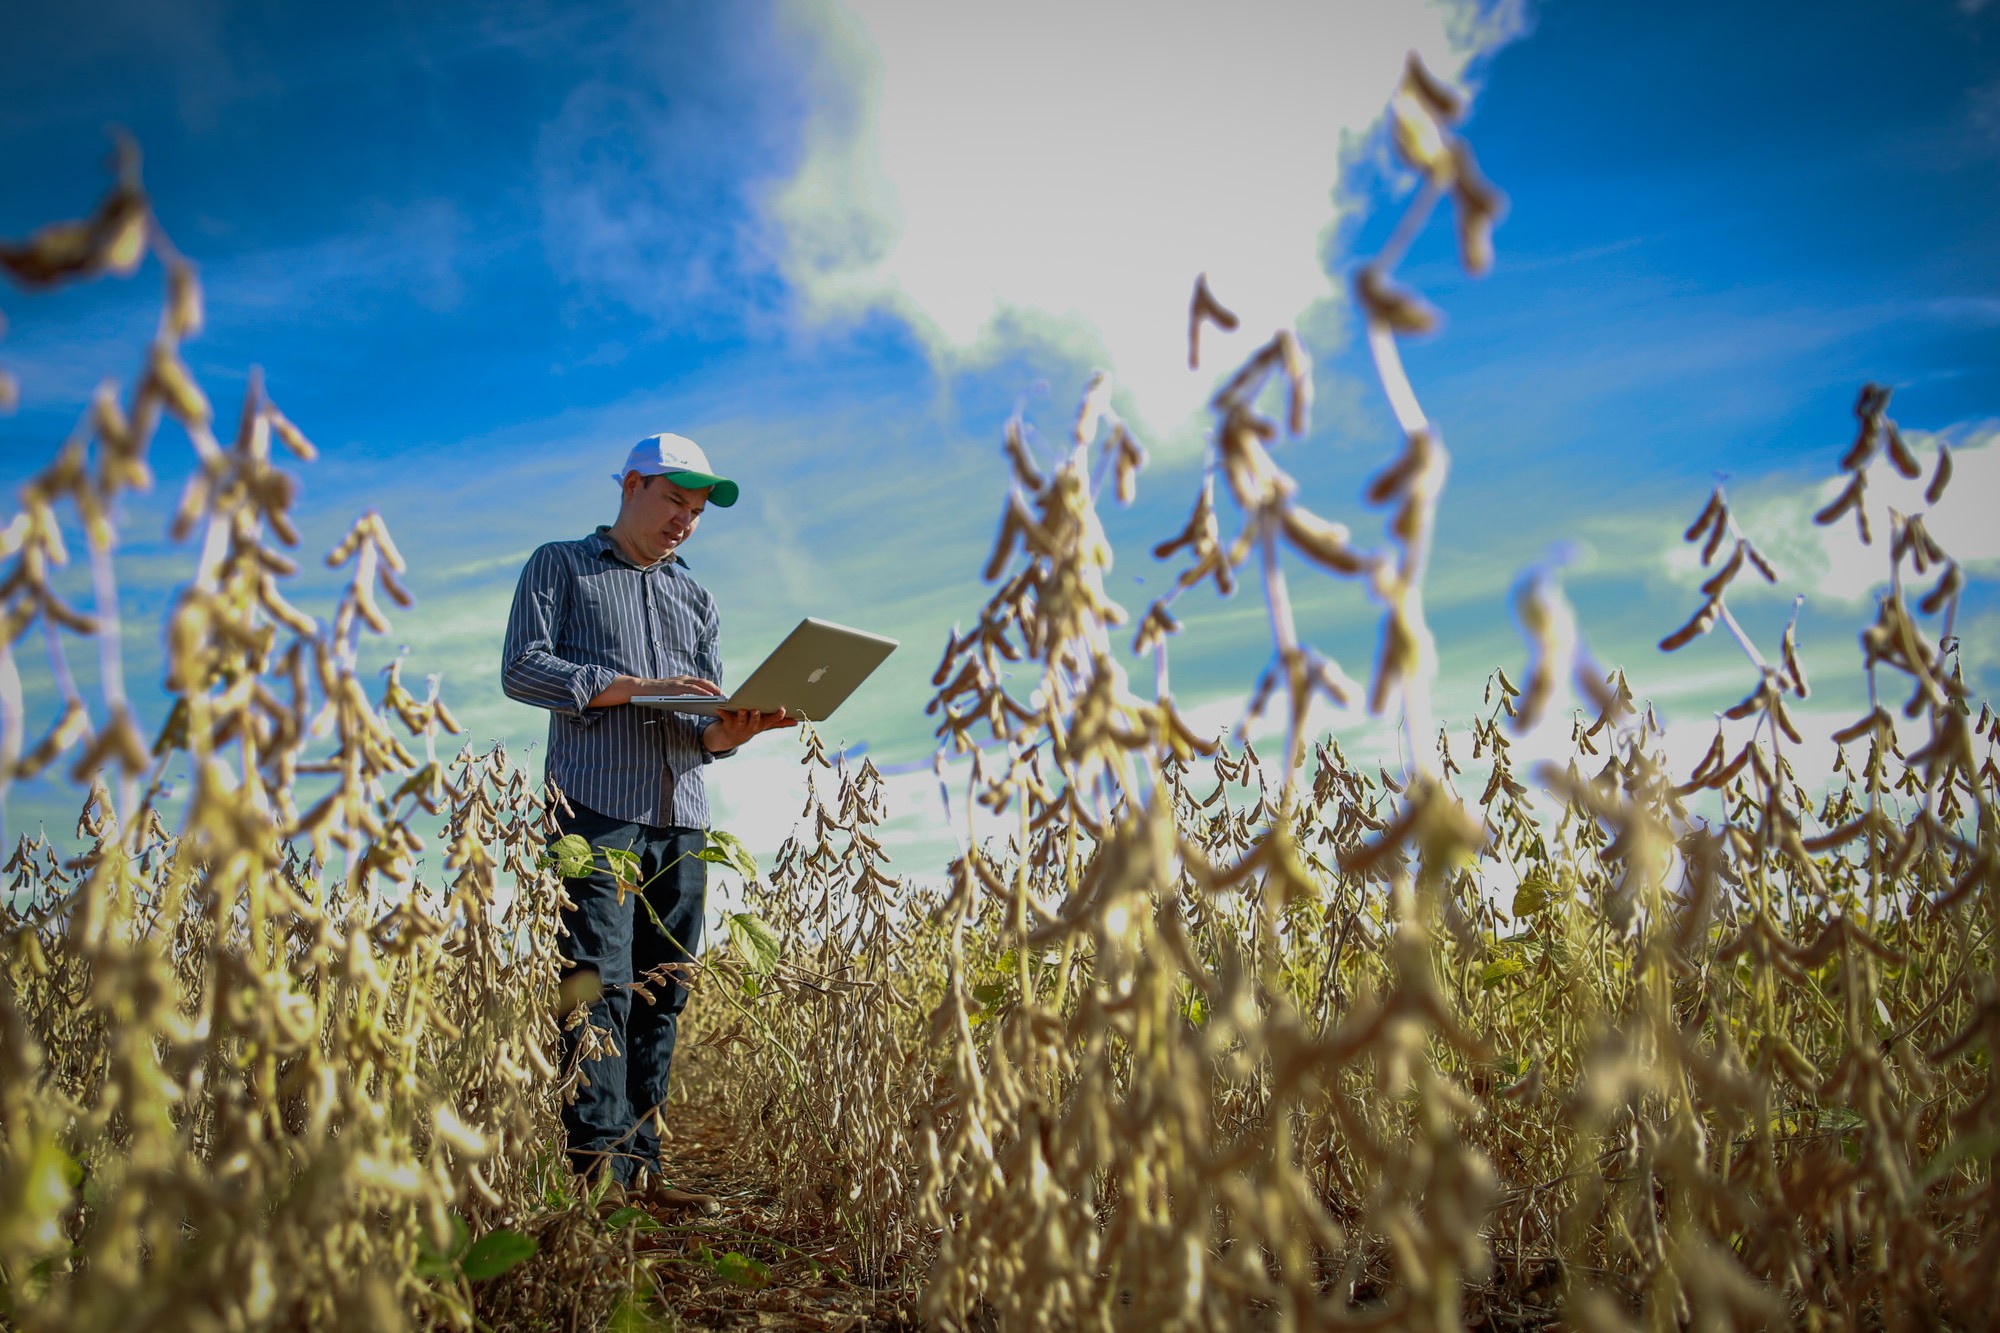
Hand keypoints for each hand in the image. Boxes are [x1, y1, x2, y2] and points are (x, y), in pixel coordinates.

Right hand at [588, 675, 721, 706]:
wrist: (639, 689)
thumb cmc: (655, 695)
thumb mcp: (672, 696)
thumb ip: (683, 698)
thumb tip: (695, 706)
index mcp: (684, 681)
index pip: (703, 683)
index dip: (715, 689)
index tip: (724, 696)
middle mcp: (684, 679)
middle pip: (706, 682)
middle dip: (718, 690)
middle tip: (728, 698)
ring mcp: (680, 682)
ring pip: (702, 684)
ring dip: (714, 691)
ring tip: (723, 699)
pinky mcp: (676, 687)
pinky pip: (693, 689)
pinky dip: (704, 693)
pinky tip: (711, 698)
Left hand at [703, 707, 798, 751]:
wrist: (730, 737)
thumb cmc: (751, 726)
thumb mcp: (766, 725)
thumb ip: (780, 722)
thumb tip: (796, 721)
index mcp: (762, 725)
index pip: (771, 721)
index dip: (777, 716)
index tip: (782, 710)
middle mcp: (752, 727)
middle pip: (756, 721)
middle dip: (757, 716)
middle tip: (757, 710)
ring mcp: (740, 726)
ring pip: (742, 720)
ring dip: (742, 715)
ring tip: (742, 709)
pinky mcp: (728, 723)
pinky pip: (725, 717)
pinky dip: (722, 713)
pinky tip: (719, 709)